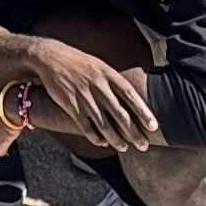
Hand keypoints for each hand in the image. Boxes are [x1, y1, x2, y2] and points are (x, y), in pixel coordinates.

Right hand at [21, 37, 161, 151]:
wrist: (52, 57)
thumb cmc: (80, 63)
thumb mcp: (101, 66)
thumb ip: (116, 82)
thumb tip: (134, 98)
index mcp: (108, 75)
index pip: (130, 96)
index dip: (143, 112)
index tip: (153, 127)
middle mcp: (98, 86)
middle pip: (120, 115)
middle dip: (134, 133)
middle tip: (143, 146)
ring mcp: (84, 97)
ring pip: (104, 125)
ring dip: (116, 139)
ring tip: (124, 148)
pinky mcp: (71, 105)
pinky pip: (86, 127)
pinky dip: (95, 137)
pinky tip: (103, 143)